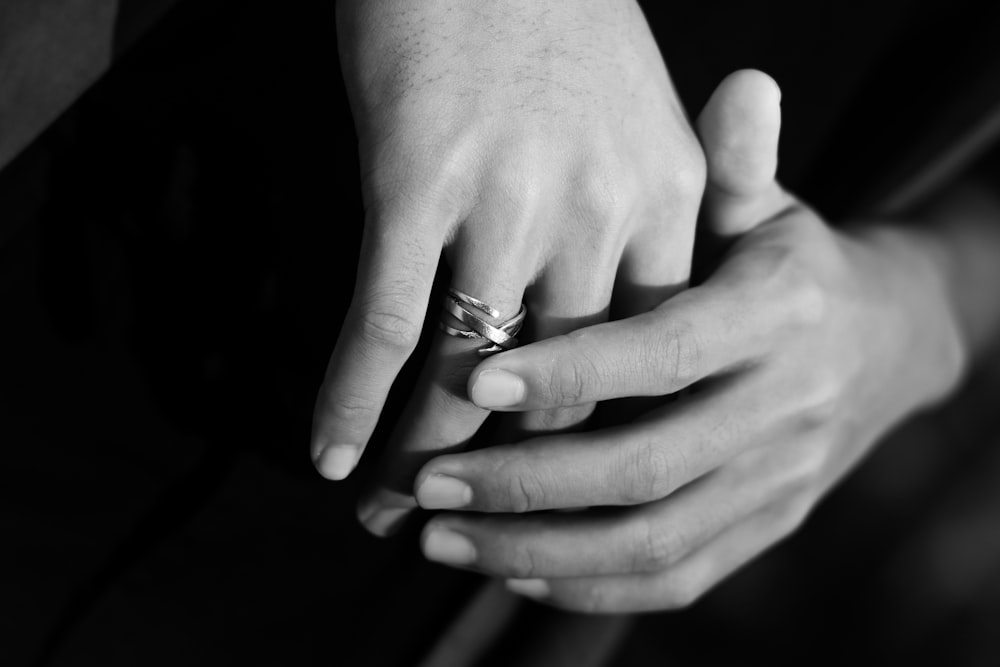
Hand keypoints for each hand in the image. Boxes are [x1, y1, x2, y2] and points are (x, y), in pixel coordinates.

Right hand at [312, 0, 705, 534]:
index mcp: (665, 198)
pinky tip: (330, 454)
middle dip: (515, 475)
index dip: (599, 436)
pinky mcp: (416, 184)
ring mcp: (506, 202)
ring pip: (470, 372)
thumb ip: (633, 220)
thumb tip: (598, 313)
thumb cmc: (553, 22)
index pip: (642, 357)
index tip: (569, 489)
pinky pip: (384, 322)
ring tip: (393, 516)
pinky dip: (353, 400)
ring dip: (425, 459)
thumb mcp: (634, 118)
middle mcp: (596, 212)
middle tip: (471, 529)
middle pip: (561, 385)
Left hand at [409, 70, 966, 611]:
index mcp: (783, 316)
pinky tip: (510, 568)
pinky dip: (588, 587)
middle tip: (428, 483)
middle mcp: (785, 410)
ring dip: (538, 549)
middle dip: (527, 482)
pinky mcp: (764, 530)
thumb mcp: (770, 208)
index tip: (474, 378)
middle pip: (648, 466)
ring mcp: (778, 484)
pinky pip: (675, 579)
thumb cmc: (791, 264)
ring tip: (441, 540)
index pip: (668, 352)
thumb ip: (740, 164)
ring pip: (653, 541)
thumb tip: (741, 85)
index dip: (572, 369)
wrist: (883, 344)